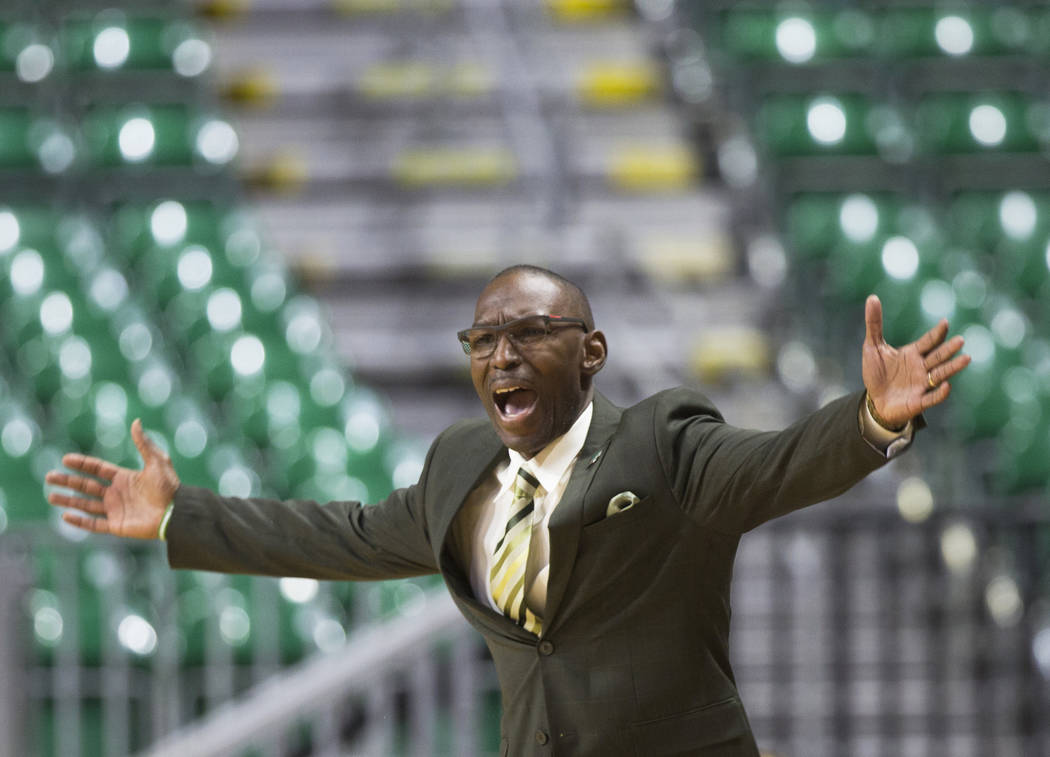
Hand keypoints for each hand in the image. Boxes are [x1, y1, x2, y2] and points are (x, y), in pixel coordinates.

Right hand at [45, 419, 179, 538]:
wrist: (176, 512)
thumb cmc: (169, 487)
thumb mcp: (157, 461)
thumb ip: (144, 444)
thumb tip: (136, 422)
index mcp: (124, 478)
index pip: (97, 469)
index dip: (82, 464)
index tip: (65, 459)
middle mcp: (117, 493)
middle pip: (86, 486)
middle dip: (68, 481)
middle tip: (49, 477)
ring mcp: (116, 510)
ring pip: (86, 505)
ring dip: (68, 501)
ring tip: (51, 496)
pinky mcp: (117, 526)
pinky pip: (94, 524)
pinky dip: (80, 521)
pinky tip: (65, 516)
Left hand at [862, 294, 970, 428]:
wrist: (875, 402)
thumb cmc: (876, 373)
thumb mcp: (872, 347)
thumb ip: (874, 324)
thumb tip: (872, 297)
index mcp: (912, 354)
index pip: (927, 342)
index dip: (936, 333)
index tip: (945, 323)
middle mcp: (921, 368)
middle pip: (938, 357)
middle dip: (948, 349)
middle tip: (960, 340)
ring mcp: (921, 385)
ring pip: (940, 375)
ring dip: (952, 368)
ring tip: (966, 358)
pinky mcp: (918, 402)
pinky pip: (932, 397)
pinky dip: (940, 393)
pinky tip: (947, 385)